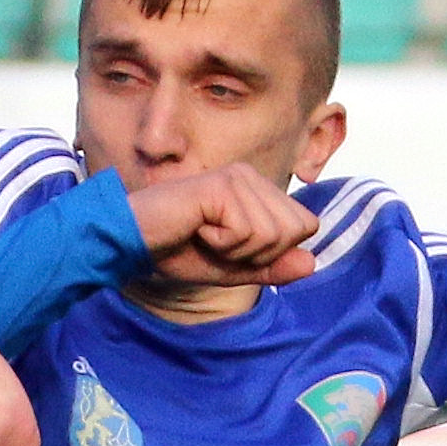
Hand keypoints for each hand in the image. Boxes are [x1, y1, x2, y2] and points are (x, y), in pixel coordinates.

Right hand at [127, 165, 319, 289]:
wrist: (134, 243)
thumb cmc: (178, 251)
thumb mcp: (235, 268)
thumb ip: (273, 267)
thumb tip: (312, 263)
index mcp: (259, 189)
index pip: (305, 226)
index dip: (273, 252)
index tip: (233, 246)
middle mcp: (252, 177)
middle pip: (296, 230)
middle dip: (258, 253)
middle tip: (218, 242)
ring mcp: (238, 177)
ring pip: (273, 234)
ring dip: (237, 249)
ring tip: (205, 234)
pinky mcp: (221, 186)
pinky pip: (247, 232)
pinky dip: (222, 243)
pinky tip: (197, 229)